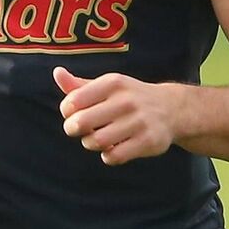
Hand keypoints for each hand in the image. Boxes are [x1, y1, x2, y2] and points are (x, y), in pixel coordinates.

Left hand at [54, 66, 179, 165]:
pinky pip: (115, 156)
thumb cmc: (129, 97)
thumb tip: (57, 73)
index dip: (66, 111)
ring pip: (97, 141)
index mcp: (112, 83)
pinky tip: (111, 149)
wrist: (171, 108)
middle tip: (76, 129)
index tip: (71, 113)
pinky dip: (107, 156)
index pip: (74, 100)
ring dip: (89, 143)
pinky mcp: (147, 141)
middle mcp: (126, 100)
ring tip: (93, 139)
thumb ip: (79, 84)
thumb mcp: (106, 85)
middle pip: (83, 122)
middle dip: (73, 129)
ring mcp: (138, 121)